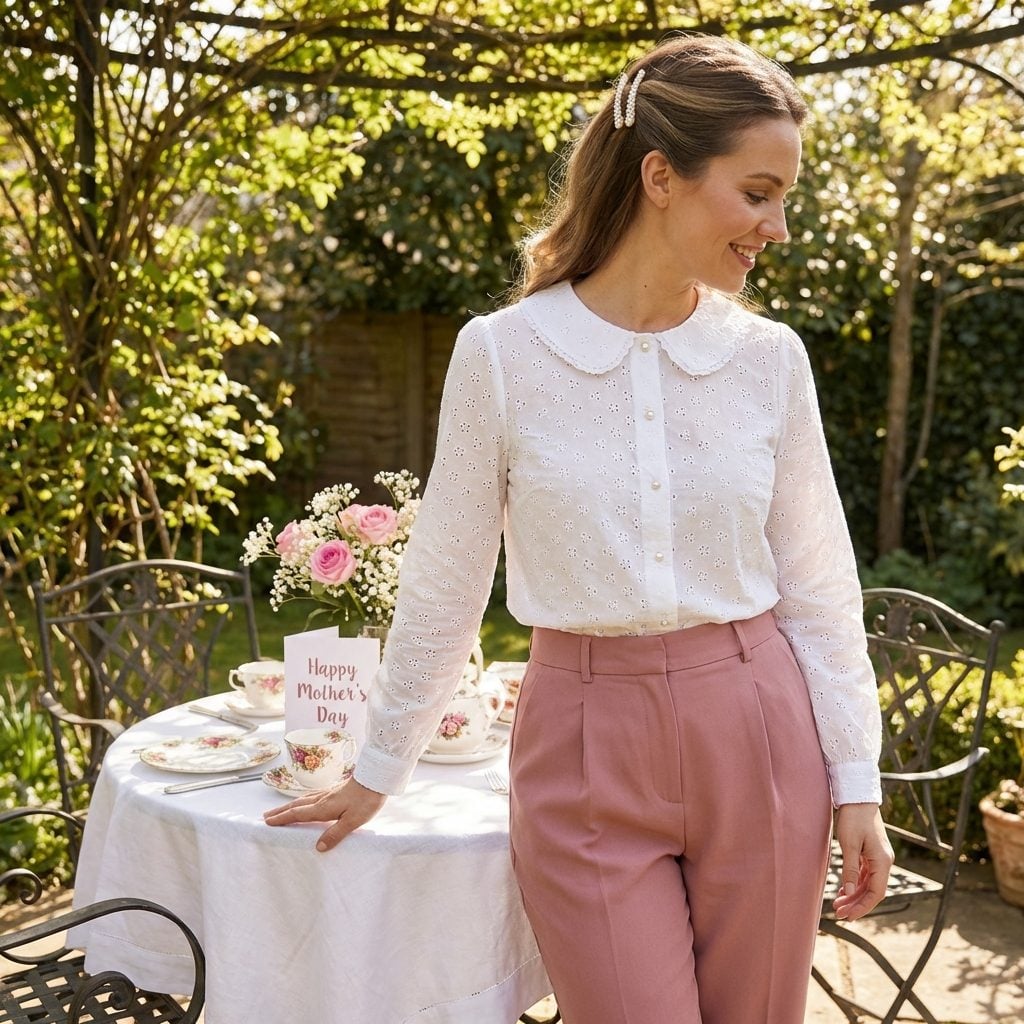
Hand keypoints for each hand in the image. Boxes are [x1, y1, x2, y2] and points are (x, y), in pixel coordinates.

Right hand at [263, 777, 386, 851]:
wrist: (376, 779)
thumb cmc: (366, 800)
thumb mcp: (352, 821)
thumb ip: (335, 834)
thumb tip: (318, 847)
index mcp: (323, 808)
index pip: (298, 814)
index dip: (282, 819)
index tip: (267, 823)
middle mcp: (322, 800)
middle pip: (296, 806)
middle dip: (280, 812)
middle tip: (265, 816)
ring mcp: (328, 794)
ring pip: (303, 800)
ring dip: (289, 806)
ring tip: (280, 810)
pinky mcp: (336, 791)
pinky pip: (312, 797)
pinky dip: (302, 801)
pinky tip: (306, 802)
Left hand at [832, 803, 893, 920]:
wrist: (857, 796)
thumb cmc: (853, 817)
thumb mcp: (849, 844)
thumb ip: (850, 869)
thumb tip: (849, 891)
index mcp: (882, 861)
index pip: (876, 893)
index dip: (863, 907)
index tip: (848, 916)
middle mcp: (884, 862)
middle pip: (872, 890)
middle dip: (856, 903)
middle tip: (839, 913)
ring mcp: (878, 857)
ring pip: (868, 883)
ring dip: (854, 895)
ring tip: (838, 904)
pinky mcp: (871, 853)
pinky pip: (865, 874)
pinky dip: (855, 883)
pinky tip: (844, 890)